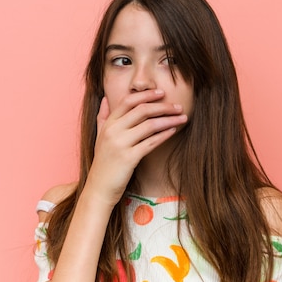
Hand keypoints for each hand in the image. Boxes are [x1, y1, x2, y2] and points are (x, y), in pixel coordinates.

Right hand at [85, 89, 186, 205]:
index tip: (161, 93)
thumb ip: (102, 117)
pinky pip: (151, 142)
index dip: (146, 95)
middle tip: (178, 106)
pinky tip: (174, 130)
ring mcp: (120, 144)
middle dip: (163, 106)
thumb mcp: (99, 137)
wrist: (99, 188)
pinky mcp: (129, 158)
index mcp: (108, 124)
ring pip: (149, 125)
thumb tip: (106, 98)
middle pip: (142, 110)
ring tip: (182, 117)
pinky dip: (164, 135)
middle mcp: (113, 131)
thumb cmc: (104, 163)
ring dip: (169, 119)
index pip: (128, 101)